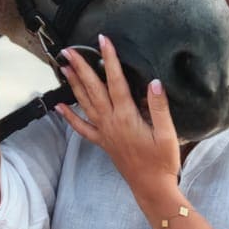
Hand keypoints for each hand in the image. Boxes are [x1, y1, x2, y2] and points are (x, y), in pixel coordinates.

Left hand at [55, 35, 181, 186]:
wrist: (151, 188)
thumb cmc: (162, 161)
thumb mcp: (168, 134)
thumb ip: (160, 107)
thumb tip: (154, 82)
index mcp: (127, 117)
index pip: (116, 82)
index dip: (109, 59)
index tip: (103, 40)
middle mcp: (111, 123)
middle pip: (93, 90)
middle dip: (81, 68)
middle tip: (68, 51)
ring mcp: (104, 133)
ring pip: (85, 104)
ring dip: (73, 85)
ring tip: (63, 68)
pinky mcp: (103, 142)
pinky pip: (82, 128)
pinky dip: (70, 117)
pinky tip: (60, 106)